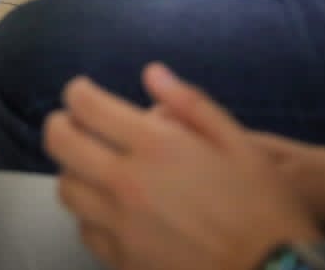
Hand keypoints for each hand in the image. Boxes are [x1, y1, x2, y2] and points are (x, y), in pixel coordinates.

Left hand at [47, 64, 320, 269]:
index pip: (85, 105)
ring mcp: (119, 226)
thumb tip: (152, 74)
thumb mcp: (240, 144)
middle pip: (60, 144)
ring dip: (75, 172)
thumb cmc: (264, 208)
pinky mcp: (122, 261)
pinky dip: (91, 215)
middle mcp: (126, 183)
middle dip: (62, 125)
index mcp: (154, 147)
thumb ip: (191, 105)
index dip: (79, 92)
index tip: (85, 93)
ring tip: (95, 169)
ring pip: (67, 189)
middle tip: (77, 126)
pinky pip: (86, 231)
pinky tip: (113, 212)